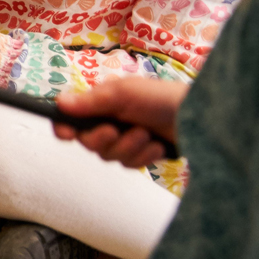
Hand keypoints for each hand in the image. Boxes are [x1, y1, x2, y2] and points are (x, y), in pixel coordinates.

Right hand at [54, 77, 186, 167]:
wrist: (199, 118)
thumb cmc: (161, 98)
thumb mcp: (124, 93)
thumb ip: (92, 100)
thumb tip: (59, 102)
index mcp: (100, 103)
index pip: (70, 118)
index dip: (64, 127)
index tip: (68, 134)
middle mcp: (108, 120)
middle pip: (87, 142)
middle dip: (103, 140)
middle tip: (116, 131)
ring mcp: (124, 139)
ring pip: (108, 156)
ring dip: (128, 148)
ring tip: (147, 135)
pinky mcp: (139, 154)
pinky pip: (128, 165)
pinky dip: (142, 157)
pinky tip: (156, 146)